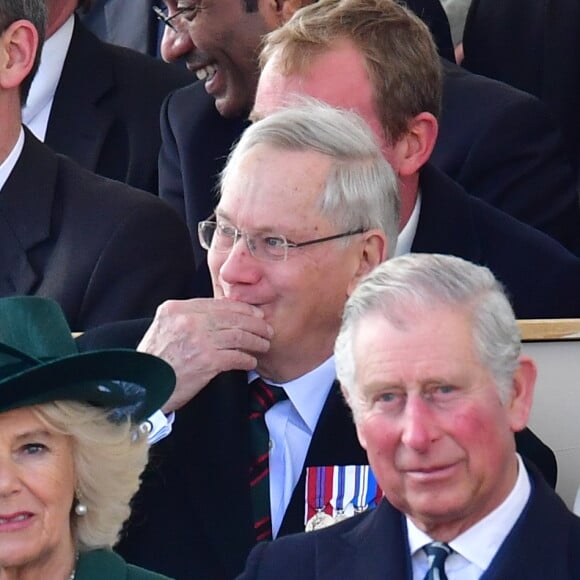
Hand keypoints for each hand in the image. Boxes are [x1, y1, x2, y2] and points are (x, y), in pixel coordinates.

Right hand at [138, 298, 272, 411]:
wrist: (141, 388)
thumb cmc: (155, 360)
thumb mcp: (164, 328)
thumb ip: (187, 318)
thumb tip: (220, 315)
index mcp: (176, 309)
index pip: (218, 304)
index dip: (241, 309)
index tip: (255, 315)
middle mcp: (187, 321)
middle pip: (232, 317)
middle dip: (255, 324)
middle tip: (266, 330)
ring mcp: (197, 341)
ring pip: (238, 335)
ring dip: (255, 341)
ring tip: (264, 345)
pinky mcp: (206, 362)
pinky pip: (236, 357)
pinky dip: (247, 359)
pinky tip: (251, 361)